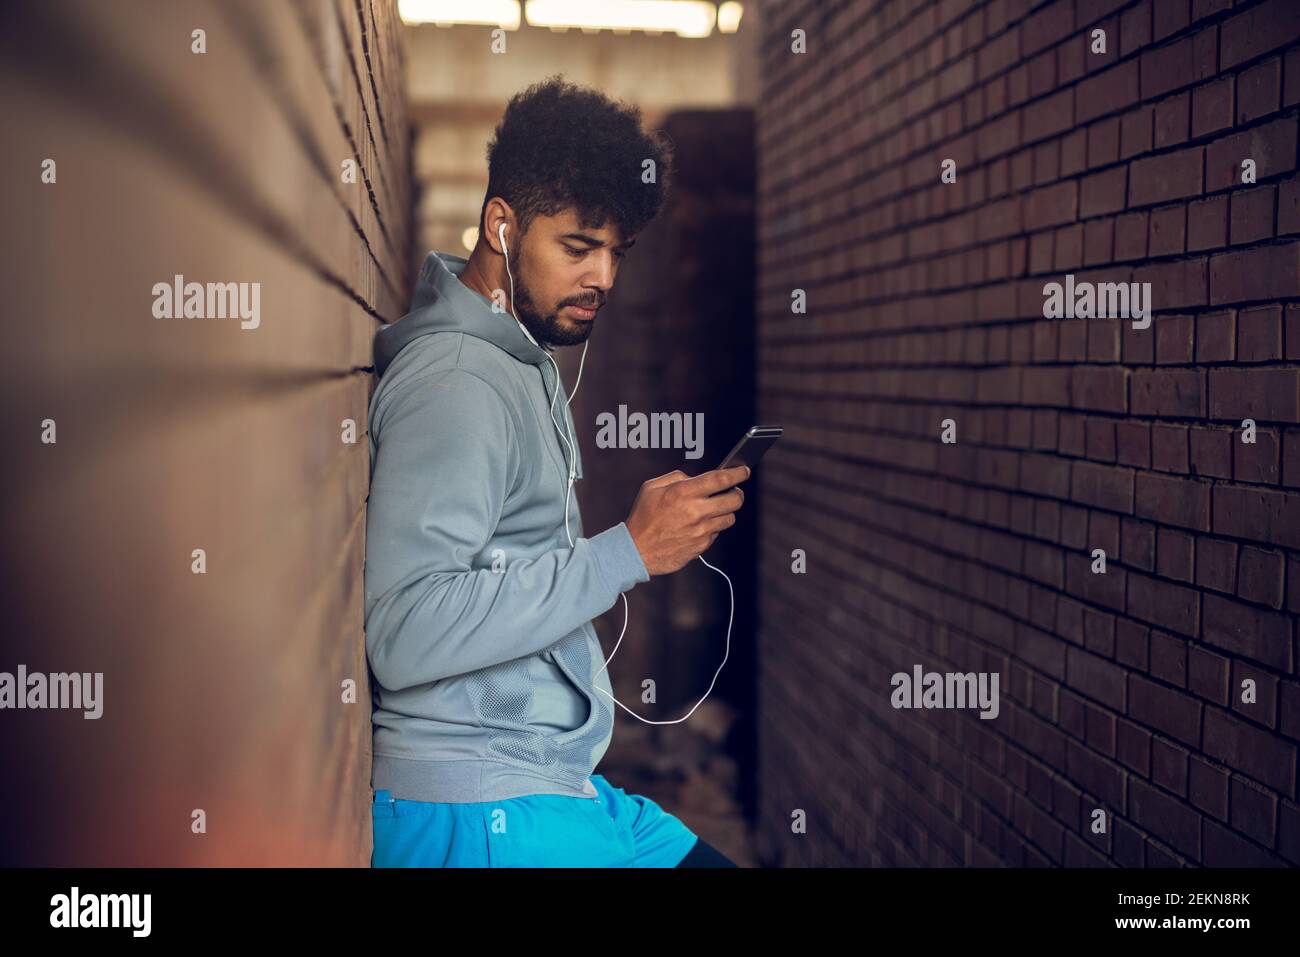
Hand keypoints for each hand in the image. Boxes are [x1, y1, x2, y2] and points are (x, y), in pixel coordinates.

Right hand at [624, 465, 749, 575]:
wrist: (636, 551)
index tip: (744, 471)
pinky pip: (717, 533)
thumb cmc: (642, 517)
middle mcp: (695, 511)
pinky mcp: (701, 546)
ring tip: (715, 509)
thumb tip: (696, 478)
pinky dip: (713, 527)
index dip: (737, 473)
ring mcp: (700, 531)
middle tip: (734, 491)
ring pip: (730, 518)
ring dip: (726, 511)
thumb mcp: (651, 487)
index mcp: (683, 492)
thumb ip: (676, 477)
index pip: (720, 479)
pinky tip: (701, 525)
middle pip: (734, 500)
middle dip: (738, 493)